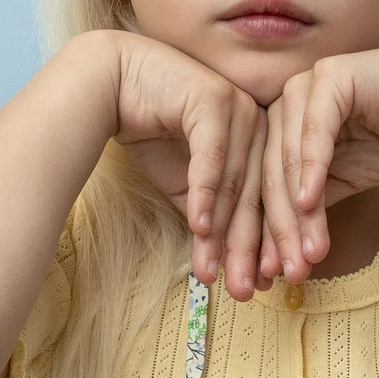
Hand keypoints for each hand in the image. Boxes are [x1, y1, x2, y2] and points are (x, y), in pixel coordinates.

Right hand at [107, 32, 267, 297]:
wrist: (111, 84)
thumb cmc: (150, 130)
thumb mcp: (185, 182)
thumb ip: (211, 214)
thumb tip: (231, 265)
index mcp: (260, 137)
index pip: (266, 198)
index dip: (267, 245)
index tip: (267, 287)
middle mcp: (256, 120)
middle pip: (258, 193)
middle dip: (253, 248)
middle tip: (250, 292)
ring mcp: (238, 106)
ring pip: (237, 180)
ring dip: (228, 232)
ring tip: (221, 274)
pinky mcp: (213, 97)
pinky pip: (213, 155)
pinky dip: (205, 194)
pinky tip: (199, 229)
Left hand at [259, 44, 378, 281]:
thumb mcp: (342, 179)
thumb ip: (310, 204)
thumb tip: (279, 256)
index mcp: (281, 126)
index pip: (266, 185)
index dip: (267, 234)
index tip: (269, 277)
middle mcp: (284, 104)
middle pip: (271, 175)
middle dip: (280, 231)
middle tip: (287, 274)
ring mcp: (302, 86)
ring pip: (289, 159)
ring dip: (296, 212)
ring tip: (306, 254)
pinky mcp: (326, 77)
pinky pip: (315, 131)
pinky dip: (311, 169)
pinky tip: (308, 202)